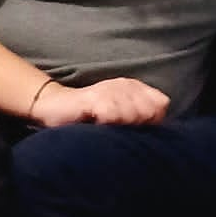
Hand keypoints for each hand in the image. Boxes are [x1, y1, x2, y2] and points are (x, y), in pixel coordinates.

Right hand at [31, 77, 169, 126]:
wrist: (54, 107)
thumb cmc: (89, 116)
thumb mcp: (119, 115)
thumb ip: (139, 118)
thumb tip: (158, 131)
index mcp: (135, 87)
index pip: (161, 104)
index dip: (153, 121)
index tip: (137, 129)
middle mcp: (125, 85)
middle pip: (149, 112)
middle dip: (137, 126)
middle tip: (117, 129)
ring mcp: (110, 89)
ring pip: (132, 115)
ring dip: (120, 127)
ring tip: (105, 128)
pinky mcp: (95, 98)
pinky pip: (112, 115)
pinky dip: (106, 125)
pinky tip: (96, 125)